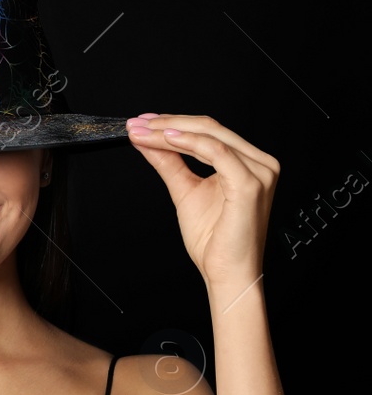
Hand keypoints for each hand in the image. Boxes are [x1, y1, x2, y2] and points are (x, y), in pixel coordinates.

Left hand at [126, 113, 278, 292]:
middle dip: (167, 123)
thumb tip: (146, 139)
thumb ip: (168, 163)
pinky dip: (189, 142)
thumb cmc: (214, 239)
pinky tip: (166, 139)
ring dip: (170, 131)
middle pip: (209, 128)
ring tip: (142, 131)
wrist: (226, 272)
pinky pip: (217, 153)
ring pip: (209, 136)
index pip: (208, 131)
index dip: (173, 122)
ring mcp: (259, 172)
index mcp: (248, 163)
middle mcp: (260, 164)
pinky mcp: (250, 184)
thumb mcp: (185, 190)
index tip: (142, 122)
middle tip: (136, 124)